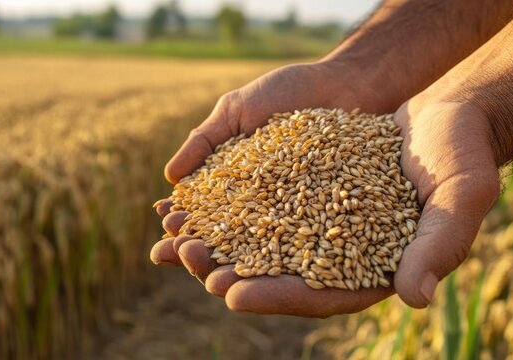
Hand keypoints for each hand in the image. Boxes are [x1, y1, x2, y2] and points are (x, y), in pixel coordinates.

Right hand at [151, 61, 401, 316]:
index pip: (198, 205)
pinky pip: (297, 241)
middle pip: (221, 233)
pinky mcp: (321, 218)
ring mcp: (289, 212)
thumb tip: (168, 176)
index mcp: (231, 178)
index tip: (166, 221)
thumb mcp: (237, 109)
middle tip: (183, 253)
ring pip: (254, 246)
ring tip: (213, 271)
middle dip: (199, 246)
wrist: (346, 84)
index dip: (181, 215)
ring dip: (230, 261)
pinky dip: (277, 258)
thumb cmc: (288, 91)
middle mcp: (257, 201)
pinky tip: (261, 270)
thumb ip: (204, 140)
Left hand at [153, 91, 500, 315]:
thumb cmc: (461, 154)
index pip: (320, 293)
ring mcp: (319, 221)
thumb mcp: (460, 195)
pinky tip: (195, 198)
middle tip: (188, 261)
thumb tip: (415, 296)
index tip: (232, 295)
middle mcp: (340, 251)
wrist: (445, 114)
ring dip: (218, 238)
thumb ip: (439, 245)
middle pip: (279, 271)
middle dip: (231, 269)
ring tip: (175, 234)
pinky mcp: (305, 189)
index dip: (276, 296)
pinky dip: (230, 202)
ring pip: (261, 238)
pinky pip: (261, 200)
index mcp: (375, 269)